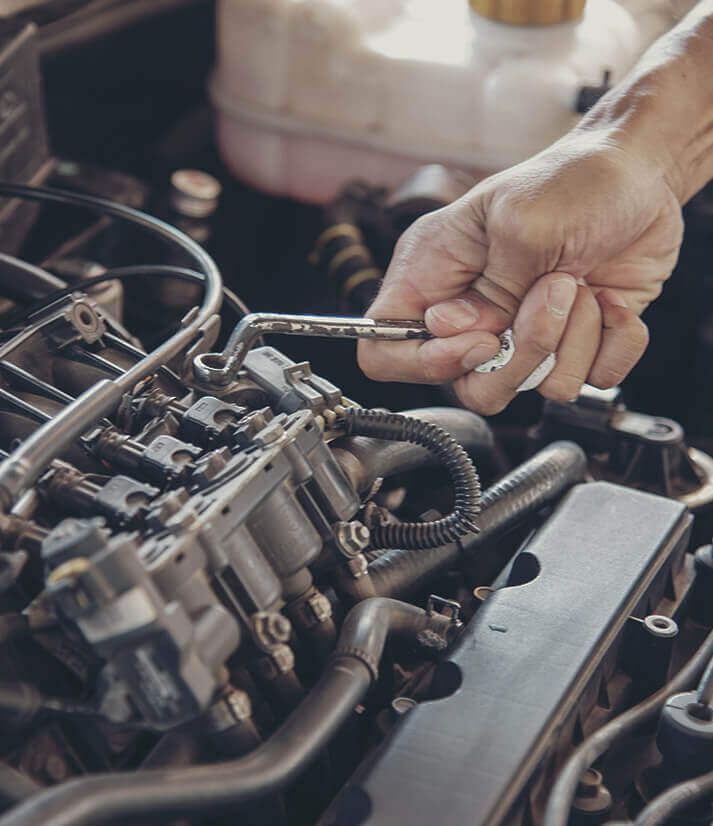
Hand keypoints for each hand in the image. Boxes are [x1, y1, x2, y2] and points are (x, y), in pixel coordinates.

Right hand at [358, 132, 683, 414]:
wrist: (640, 175)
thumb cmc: (573, 179)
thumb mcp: (520, 220)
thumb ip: (489, 288)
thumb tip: (467, 334)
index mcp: (433, 275)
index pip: (384, 351)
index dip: (425, 363)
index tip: (482, 340)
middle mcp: (471, 312)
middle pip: (466, 386)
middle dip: (521, 353)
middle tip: (549, 293)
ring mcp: (520, 333)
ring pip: (530, 388)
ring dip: (570, 340)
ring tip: (578, 283)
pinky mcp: (568, 344)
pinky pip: (584, 381)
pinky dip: (610, 344)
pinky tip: (609, 300)